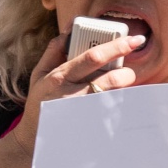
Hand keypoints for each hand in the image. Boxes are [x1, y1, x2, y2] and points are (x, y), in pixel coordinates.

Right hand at [3, 30, 146, 156]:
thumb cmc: (40, 101)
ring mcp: (82, 112)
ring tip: (121, 87)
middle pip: (110, 78)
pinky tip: (113, 104)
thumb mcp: (39, 74)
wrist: (34, 137)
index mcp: (60, 77)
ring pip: (114, 96)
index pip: (93, 57)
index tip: (133, 39)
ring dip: (122, 89)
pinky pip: (111, 112)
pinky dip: (117, 105)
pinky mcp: (90, 125)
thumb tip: (69, 30)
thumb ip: (54, 51)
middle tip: (129, 70)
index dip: (116, 46)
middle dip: (126, 71)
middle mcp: (71, 94)